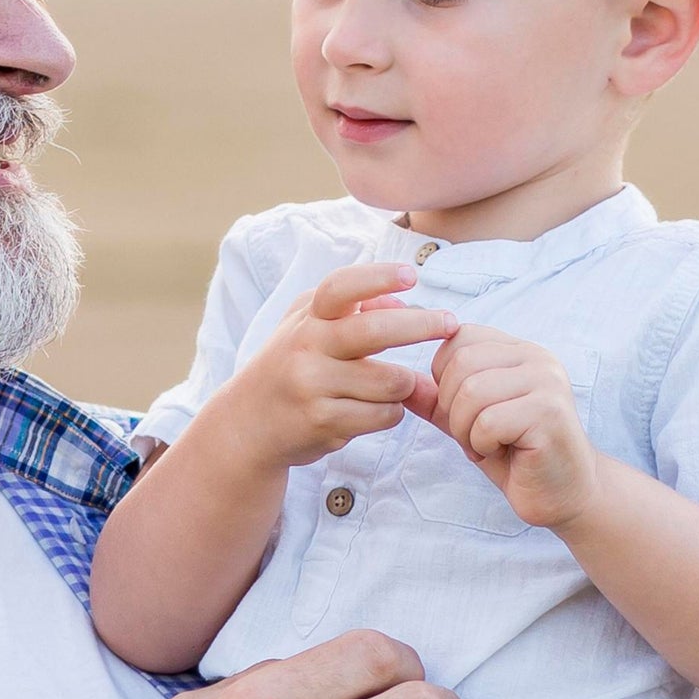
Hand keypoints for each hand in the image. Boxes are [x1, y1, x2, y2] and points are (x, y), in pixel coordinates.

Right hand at [208, 263, 454, 471]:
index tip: (411, 276)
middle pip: (375, 331)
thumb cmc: (290, 364)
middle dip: (422, 325)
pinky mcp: (323, 423)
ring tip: (393, 386)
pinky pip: (384, 415)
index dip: (378, 278)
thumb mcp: (309, 324)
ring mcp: (313, 387)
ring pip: (391, 381)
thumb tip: (401, 300)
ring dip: (405, 384)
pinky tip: (373, 410)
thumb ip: (354, 306)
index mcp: (308, 318)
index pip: (341, 288)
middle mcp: (306, 348)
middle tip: (450, 323)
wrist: (248, 422)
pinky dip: (391, 412)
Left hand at [413, 325, 599, 529]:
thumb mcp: (465, 421)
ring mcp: (547, 382)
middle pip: (459, 363)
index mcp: (517, 351)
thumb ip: (434, 399)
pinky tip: (504, 453)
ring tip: (488, 445)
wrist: (561, 494)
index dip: (444, 379)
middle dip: (452, 409)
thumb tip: (398, 380)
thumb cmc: (514, 455)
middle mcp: (536, 358)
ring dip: (466, 430)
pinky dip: (482, 445)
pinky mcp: (550, 413)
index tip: (465, 411)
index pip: (458, 338)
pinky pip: (488, 422)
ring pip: (471, 392)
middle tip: (475, 435)